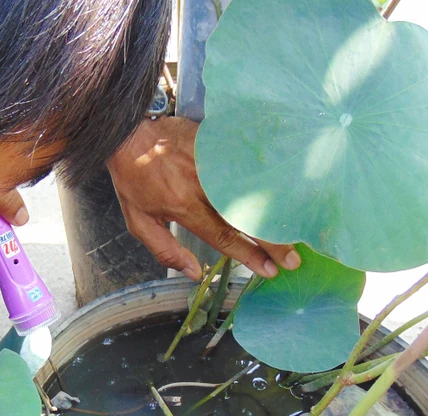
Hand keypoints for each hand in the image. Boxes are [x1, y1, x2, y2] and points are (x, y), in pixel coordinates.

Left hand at [107, 116, 298, 280]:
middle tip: (294, 258)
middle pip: (245, 216)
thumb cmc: (134, 178)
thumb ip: (165, 249)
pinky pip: (249, 160)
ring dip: (278, 208)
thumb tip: (194, 273)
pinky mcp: (218, 141)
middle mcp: (203, 185)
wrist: (128, 131)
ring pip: (252, 189)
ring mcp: (213, 161)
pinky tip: (291, 186)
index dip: (249, 255)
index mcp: (185, 207)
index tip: (270, 269)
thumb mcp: (139, 221)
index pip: (224, 237)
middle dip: (273, 240)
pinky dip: (271, 174)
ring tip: (300, 227)